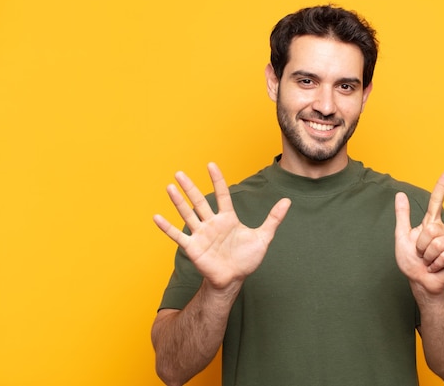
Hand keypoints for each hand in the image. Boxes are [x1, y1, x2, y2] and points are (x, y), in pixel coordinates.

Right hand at [153, 163, 290, 289]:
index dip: (217, 180)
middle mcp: (212, 223)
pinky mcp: (193, 248)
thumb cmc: (247, 259)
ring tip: (169, 186)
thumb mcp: (263, 237)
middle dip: (190, 187)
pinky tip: (156, 217)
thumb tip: (288, 201)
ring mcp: (201, 234)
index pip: (222, 195)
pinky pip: (178, 236)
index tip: (210, 164)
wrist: (234, 280)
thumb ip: (273, 219)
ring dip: (178, 201)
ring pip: (188, 214)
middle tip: (180, 172)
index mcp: (228, 218)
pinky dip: (167, 227)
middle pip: (200, 201)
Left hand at [395, 169, 443, 296]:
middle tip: (422, 254)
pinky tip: (436, 267)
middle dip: (421, 245)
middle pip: (431, 229)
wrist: (421, 281)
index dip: (443, 184)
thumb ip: (402, 216)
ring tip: (429, 261)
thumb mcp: (402, 237)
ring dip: (428, 256)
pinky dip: (436, 264)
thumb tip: (400, 193)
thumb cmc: (411, 262)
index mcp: (431, 223)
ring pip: (437, 242)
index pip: (438, 200)